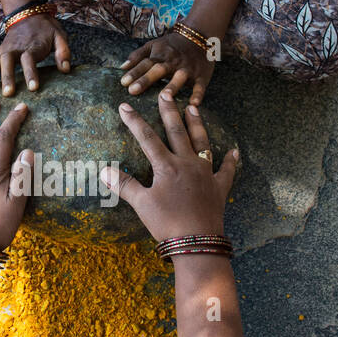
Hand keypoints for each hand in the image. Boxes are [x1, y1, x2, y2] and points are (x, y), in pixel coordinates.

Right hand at [0, 13, 69, 96]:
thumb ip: (63, 51)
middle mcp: (14, 49)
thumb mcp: (59, 36)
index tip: (33, 88)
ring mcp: (2, 52)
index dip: (31, 73)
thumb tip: (66, 69)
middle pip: (7, 62)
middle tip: (7, 94)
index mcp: (31, 46)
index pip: (30, 59)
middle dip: (6, 78)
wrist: (28, 14)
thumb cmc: (46, 29)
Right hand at [100, 90, 237, 240]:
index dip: (134, 121)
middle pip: (177, 132)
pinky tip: (234, 151)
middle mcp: (188, 164)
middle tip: (166, 93)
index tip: (124, 105)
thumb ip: (124, 184)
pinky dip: (231, 161)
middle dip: (169, 112)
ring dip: (197, 125)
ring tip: (194, 107)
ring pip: (202, 142)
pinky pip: (227, 170)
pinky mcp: (219, 188)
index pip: (147, 138)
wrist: (197, 243)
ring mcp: (206, 174)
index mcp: (167, 166)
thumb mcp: (141, 204)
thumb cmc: (167, 223)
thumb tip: (103, 170)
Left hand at [120, 30, 215, 104]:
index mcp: (160, 55)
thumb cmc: (171, 45)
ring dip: (172, 86)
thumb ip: (137, 56)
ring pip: (179, 77)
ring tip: (164, 97)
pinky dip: (198, 94)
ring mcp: (188, 69)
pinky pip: (200, 86)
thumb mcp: (153, 45)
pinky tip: (193, 104)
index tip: (123, 83)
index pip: (145, 63)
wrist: (199, 37)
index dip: (134, 72)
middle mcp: (173, 62)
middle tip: (133, 90)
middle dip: (146, 79)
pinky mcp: (201, 76)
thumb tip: (121, 68)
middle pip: (158, 70)